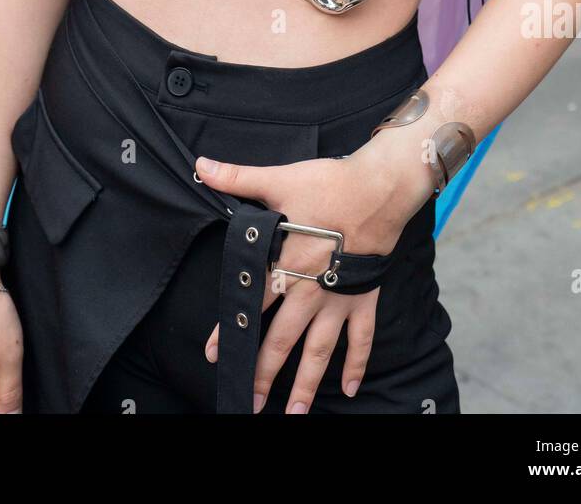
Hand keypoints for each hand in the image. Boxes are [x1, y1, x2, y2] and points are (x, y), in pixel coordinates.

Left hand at [195, 143, 426, 412]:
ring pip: (319, 349)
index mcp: (286, 264)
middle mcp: (310, 290)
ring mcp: (339, 297)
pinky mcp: (364, 296)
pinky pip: (361, 338)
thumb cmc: (330, 183)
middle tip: (249, 402)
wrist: (380, 187)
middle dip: (264, 373)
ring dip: (306, 383)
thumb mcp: (280, 178)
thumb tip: (200, 167)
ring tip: (294, 413)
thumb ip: (238, 178)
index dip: (230, 331)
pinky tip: (350, 388)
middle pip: (283, 339)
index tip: (214, 356)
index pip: (251, 305)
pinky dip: (356, 363)